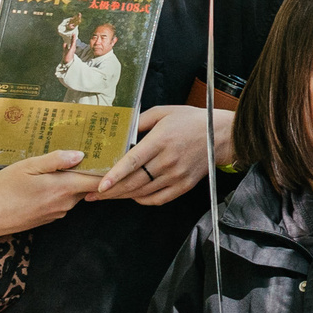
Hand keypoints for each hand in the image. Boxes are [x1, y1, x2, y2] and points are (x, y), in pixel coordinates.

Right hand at [0, 150, 99, 239]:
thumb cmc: (5, 189)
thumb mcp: (28, 166)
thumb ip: (55, 160)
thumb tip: (80, 155)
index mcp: (63, 187)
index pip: (97, 180)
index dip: (105, 169)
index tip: (107, 158)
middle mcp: (65, 202)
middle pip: (88, 186)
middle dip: (87, 173)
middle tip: (81, 156)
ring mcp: (59, 212)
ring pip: (75, 194)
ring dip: (71, 182)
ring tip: (58, 169)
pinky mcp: (51, 217)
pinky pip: (63, 201)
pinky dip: (61, 192)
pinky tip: (46, 185)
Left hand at [90, 105, 229, 206]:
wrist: (220, 135)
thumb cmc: (191, 121)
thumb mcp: (164, 112)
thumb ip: (140, 120)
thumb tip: (120, 130)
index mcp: (161, 140)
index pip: (133, 161)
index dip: (115, 175)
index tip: (100, 185)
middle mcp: (168, 160)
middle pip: (134, 181)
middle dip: (110, 191)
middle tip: (92, 195)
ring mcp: (177, 175)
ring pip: (143, 192)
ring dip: (123, 196)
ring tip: (107, 197)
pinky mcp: (184, 185)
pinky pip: (158, 199)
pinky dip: (142, 200)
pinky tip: (132, 196)